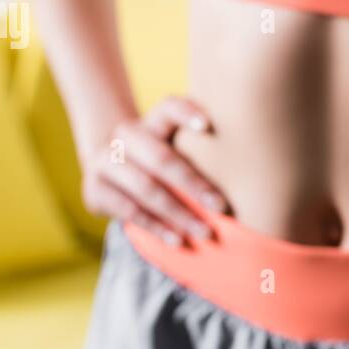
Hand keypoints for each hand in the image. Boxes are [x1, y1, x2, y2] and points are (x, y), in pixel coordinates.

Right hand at [81, 95, 229, 245]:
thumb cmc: (161, 160)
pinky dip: (156, 227)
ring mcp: (104, 162)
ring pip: (146, 188)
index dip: (186, 112)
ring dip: (178, 213)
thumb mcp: (176, 145)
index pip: (167, 108)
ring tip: (205, 232)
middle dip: (193, 184)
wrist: (110, 170)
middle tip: (221, 207)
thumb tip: (254, 161)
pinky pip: (129, 211)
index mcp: (150, 121)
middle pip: (161, 158)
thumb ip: (202, 147)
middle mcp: (125, 136)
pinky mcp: (95, 190)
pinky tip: (178, 239)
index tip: (208, 126)